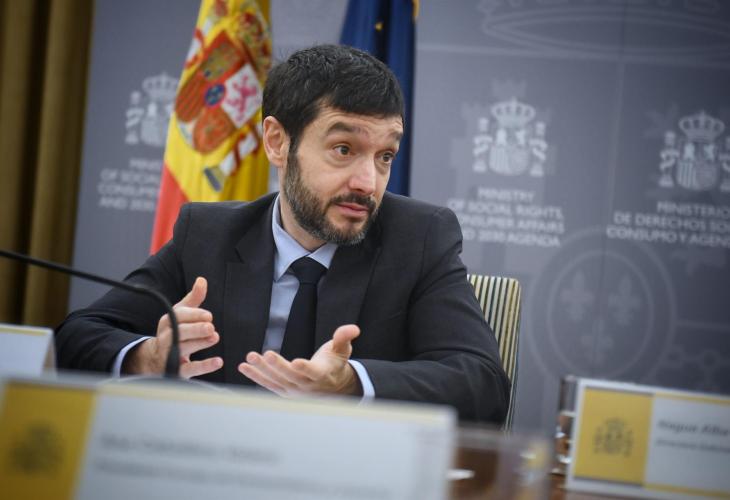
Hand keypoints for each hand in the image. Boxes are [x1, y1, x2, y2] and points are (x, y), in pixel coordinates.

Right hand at [123, 277, 222, 377]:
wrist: (156, 359)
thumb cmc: (174, 331)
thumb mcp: (182, 314)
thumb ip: (193, 299)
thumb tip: (202, 280)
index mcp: (168, 322)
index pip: (179, 316)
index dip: (194, 315)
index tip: (209, 316)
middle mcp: (166, 337)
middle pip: (179, 332)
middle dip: (195, 329)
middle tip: (210, 326)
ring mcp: (170, 355)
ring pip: (183, 349)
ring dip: (199, 343)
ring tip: (215, 337)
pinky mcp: (177, 371)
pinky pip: (190, 369)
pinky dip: (204, 366)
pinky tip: (218, 362)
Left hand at [237, 324, 361, 396]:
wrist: (332, 387)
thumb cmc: (336, 364)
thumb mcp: (342, 350)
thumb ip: (344, 338)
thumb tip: (354, 328)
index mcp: (322, 375)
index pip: (313, 372)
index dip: (305, 368)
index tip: (296, 362)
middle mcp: (307, 386)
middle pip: (291, 377)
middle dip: (278, 367)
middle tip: (266, 355)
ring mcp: (294, 391)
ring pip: (277, 381)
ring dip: (262, 370)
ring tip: (250, 357)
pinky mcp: (284, 391)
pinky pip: (268, 384)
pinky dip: (255, 376)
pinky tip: (243, 367)